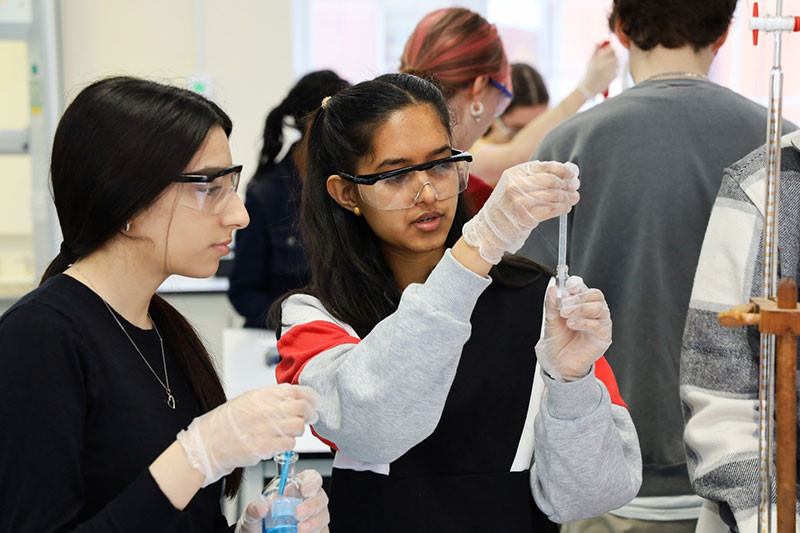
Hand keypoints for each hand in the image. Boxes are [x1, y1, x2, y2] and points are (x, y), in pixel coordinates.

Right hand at [176, 384, 319, 486]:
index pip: (295, 390)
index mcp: (260, 395)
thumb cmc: (225, 424)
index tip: (314, 400)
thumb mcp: (247, 401)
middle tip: (310, 418)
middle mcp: (265, 409)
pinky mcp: (265, 446)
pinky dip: (288, 444)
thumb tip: (294, 396)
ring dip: (298, 430)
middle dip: (310, 413)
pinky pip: (289, 443)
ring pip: (298, 426)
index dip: (310, 395)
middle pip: (302, 408)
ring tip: (288, 432)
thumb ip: (270, 398)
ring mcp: (265, 428)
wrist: (206, 444)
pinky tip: (279, 443)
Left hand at [234, 470, 329, 532]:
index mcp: (294, 490)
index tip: (305, 490)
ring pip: (324, 516)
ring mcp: (312, 518)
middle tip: (299, 513)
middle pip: (320, 497)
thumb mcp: (250, 515)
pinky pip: (323, 531)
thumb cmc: (258, 524)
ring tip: (300, 530)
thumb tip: (261, 506)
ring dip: (315, 522)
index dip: (312, 481)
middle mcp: (306, 502)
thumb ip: (254, 509)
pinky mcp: (315, 532)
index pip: (311, 478)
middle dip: (312, 505)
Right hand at [462, 161, 579, 263]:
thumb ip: (535, 178)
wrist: (490, 229)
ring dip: (567, 197)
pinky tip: (565, 208)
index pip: (544, 166)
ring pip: (553, 195)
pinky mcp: (526, 216)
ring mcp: (520, 201)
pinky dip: (562, 208)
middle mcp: (516, 185)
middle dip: (566, 184)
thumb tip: (567, 174)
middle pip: (551, 180)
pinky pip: (551, 210)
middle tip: (574, 187)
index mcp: (514, 173)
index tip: (572, 174)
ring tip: (573, 198)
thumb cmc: (506, 207)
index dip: (562, 169)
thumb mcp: (514, 186)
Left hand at [535, 276, 611, 381]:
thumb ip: (552, 305)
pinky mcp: (603, 336)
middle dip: (578, 297)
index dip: (577, 285)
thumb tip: (552, 289)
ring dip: (581, 308)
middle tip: (563, 305)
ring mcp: (600, 322)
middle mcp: (593, 310)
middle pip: (594, 295)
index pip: (584, 288)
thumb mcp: (551, 320)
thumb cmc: (557, 339)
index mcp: (581, 302)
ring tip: (566, 315)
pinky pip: (599, 325)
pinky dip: (585, 322)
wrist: (558, 362)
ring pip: (598, 308)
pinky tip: (572, 324)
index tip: (568, 286)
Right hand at [578, 45, 618, 96]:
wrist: (589, 88)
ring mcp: (611, 71)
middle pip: (616, 55)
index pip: (611, 49)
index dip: (610, 48)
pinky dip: (614, 69)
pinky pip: (618, 69)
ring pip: (618, 61)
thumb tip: (598, 41)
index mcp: (599, 60)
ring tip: (607, 66)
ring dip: (614, 62)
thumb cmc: (589, 73)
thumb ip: (595, 50)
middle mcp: (606, 65)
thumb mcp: (590, 60)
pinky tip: (608, 72)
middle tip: (608, 58)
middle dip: (613, 55)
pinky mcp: (614, 76)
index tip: (609, 49)